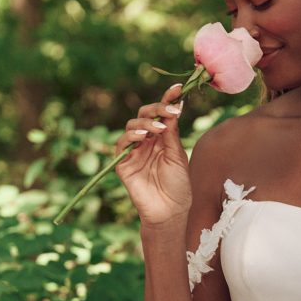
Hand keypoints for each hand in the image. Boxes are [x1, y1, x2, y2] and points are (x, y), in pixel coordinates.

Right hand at [115, 82, 191, 228]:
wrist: (170, 211)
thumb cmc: (178, 186)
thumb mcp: (177, 155)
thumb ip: (171, 133)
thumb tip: (173, 107)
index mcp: (162, 138)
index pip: (162, 114)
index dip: (168, 99)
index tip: (178, 88)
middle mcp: (147, 142)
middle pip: (145, 115)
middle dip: (156, 108)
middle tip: (169, 110)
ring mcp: (134, 151)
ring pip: (133, 125)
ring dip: (146, 123)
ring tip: (158, 129)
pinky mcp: (124, 163)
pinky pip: (122, 143)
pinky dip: (131, 136)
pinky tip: (144, 137)